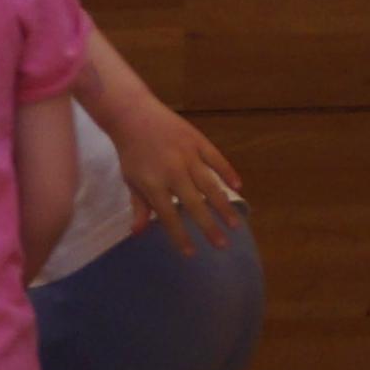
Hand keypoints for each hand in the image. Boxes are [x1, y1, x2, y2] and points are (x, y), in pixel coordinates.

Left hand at [110, 99, 244, 252]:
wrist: (133, 115)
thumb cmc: (132, 152)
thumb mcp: (131, 180)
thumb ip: (139, 207)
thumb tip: (139, 234)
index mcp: (153, 183)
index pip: (169, 216)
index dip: (180, 236)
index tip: (191, 253)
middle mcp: (172, 171)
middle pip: (194, 204)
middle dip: (208, 227)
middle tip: (222, 245)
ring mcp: (187, 155)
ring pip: (210, 184)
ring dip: (224, 205)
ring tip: (235, 224)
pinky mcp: (197, 140)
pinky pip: (216, 158)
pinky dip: (228, 172)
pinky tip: (238, 187)